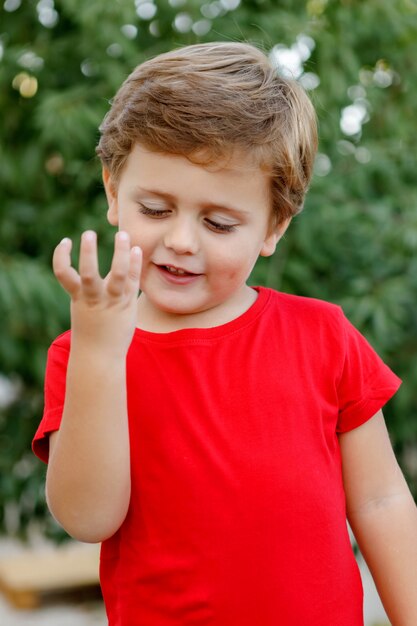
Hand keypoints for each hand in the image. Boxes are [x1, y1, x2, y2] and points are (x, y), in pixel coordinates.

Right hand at [53, 230, 141, 356]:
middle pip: (88, 273)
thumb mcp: (83, 307)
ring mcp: (112, 302)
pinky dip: (135, 264)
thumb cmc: (91, 330)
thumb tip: (90, 267)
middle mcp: (93, 299)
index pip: (63, 274)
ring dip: (120, 254)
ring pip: (117, 275)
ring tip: (123, 235)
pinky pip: (132, 281)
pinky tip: (138, 250)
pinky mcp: (127, 305)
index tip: (65, 241)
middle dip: (88, 253)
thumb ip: (87, 288)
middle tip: (89, 233)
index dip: (61, 256)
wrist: (100, 356)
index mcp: (78, 298)